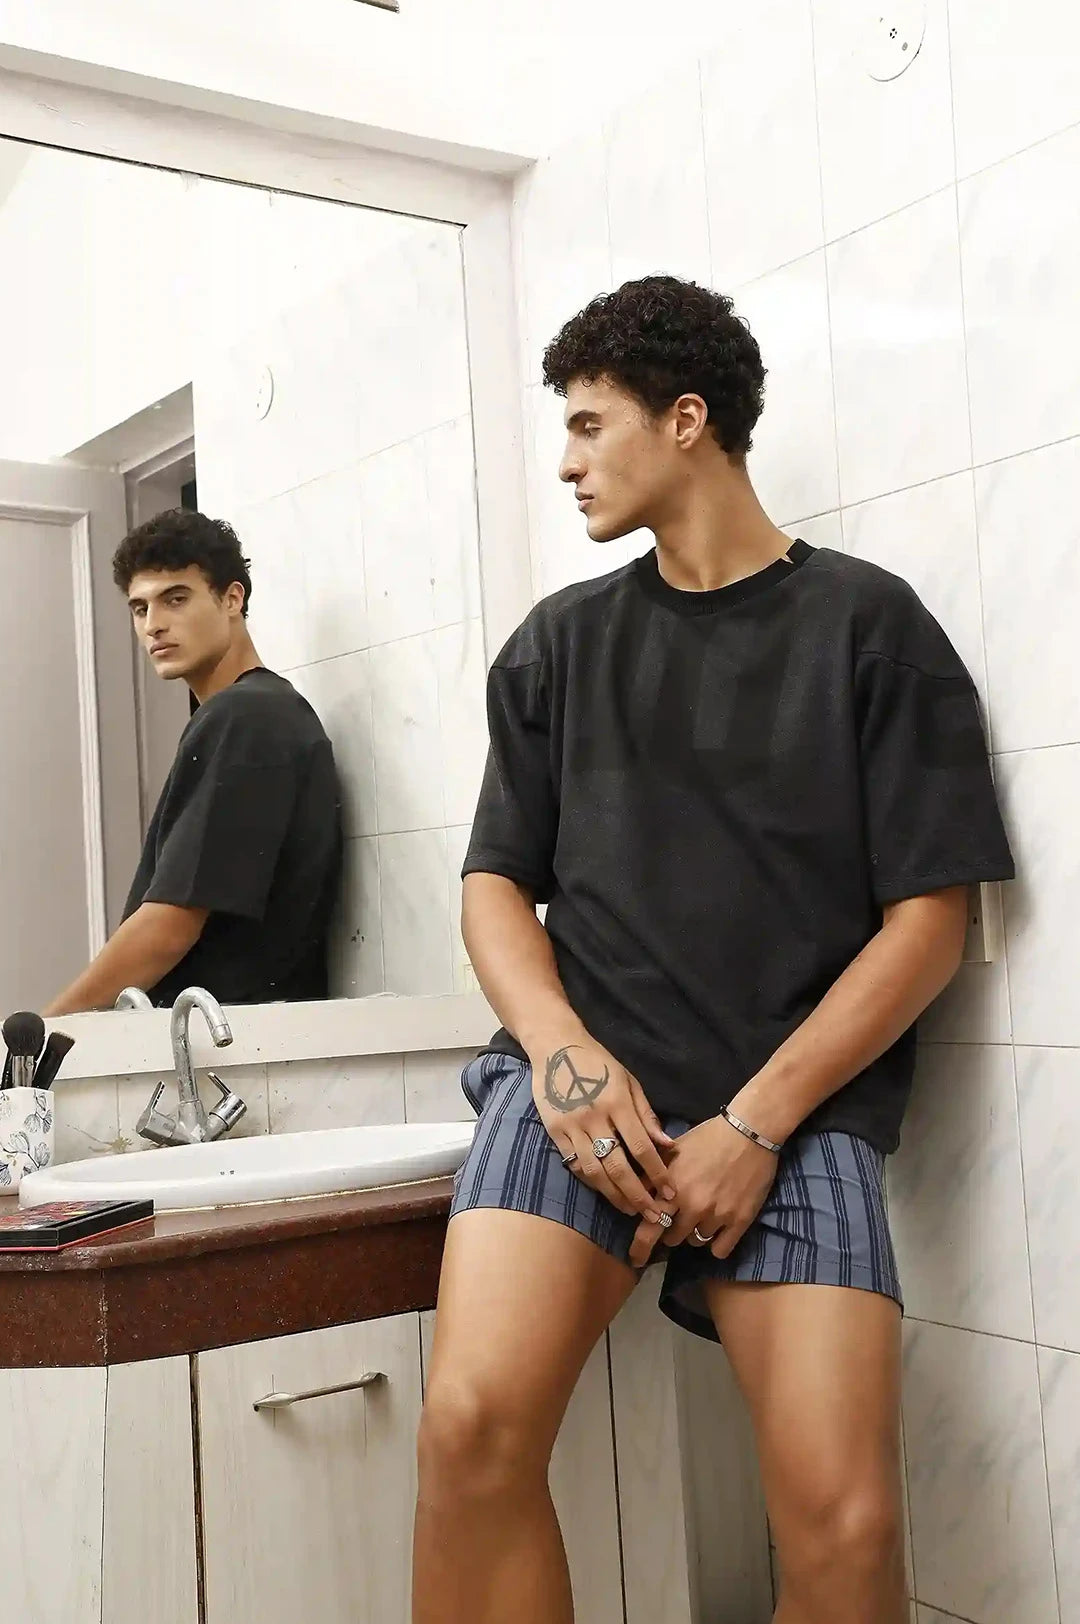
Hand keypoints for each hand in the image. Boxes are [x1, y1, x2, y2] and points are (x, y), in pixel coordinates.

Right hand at [530, 1035, 676, 1221]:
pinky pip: (575, 1164)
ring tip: (631, 1210)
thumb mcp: (629, 1081)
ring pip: (595, 1172)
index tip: (670, 1192)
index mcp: (617, 1102)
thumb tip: (667, 1145)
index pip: (641, 1147)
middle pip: (619, 1167)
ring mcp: (572, 1127)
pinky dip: (592, 1182)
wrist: (556, 1048)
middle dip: (638, 1195)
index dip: (657, 1173)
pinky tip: (606, 1191)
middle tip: (654, 1214)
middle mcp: (595, 1117)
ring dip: (615, 1196)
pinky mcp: (555, 1132)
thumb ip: (646, 1115)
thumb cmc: (599, 1063)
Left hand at [628, 1114, 778, 1268]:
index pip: (649, 1228)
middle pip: (672, 1238)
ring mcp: (716, 1216)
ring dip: (695, 1232)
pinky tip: (719, 1229)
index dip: (640, 1248)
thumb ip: (652, 1174)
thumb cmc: (708, 1137)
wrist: (749, 1132)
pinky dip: (717, 1243)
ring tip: (704, 1214)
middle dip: (672, 1231)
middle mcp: (692, 1206)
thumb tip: (634, 1192)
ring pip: (696, 1242)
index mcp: (672, 1188)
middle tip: (679, 1220)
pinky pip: (720, 1250)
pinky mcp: (740, 1221)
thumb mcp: (673, 1151)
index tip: (636, 1260)